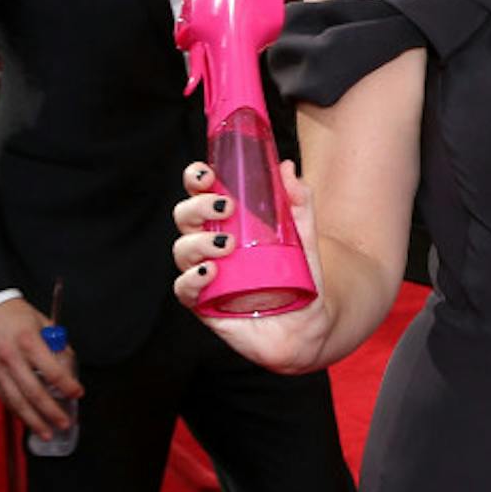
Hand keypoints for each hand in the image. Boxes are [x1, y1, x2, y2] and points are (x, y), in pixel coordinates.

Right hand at [0, 298, 79, 438]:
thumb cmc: (16, 314)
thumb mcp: (44, 322)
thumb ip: (57, 346)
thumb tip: (68, 369)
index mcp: (29, 342)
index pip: (52, 371)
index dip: (67, 386)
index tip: (77, 393)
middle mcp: (11, 357)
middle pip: (34, 392)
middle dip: (51, 412)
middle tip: (64, 423)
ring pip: (16, 401)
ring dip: (33, 420)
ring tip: (46, 432)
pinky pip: (3, 397)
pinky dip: (17, 411)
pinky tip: (27, 419)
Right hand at [173, 162, 335, 374]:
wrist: (308, 323)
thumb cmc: (299, 276)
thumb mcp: (304, 235)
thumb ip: (298, 201)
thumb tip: (285, 167)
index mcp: (228, 223)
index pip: (202, 194)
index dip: (195, 179)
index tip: (206, 173)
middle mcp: (211, 245)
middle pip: (185, 218)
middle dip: (197, 207)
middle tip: (225, 207)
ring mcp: (205, 274)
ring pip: (182, 251)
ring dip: (197, 242)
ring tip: (226, 245)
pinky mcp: (204, 304)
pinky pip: (184, 289)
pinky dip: (192, 279)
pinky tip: (210, 272)